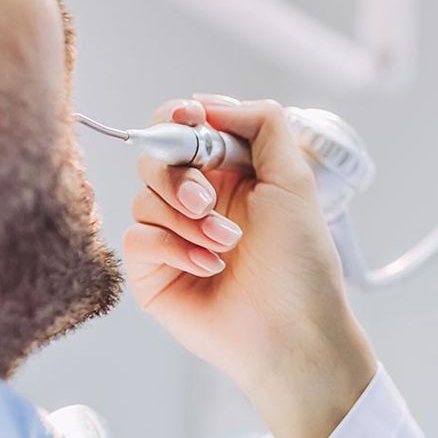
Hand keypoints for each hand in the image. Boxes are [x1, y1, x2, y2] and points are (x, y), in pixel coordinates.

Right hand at [122, 96, 375, 437]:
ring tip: (227, 245)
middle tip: (207, 200)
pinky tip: (208, 267)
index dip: (179, 117)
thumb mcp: (295, 180)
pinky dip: (173, 248)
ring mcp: (172, 237)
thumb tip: (212, 104)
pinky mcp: (152, 273)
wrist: (293, 332)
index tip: (189, 117)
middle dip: (180, 174)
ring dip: (187, 219)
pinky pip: (137, 239)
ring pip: (144, 197)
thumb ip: (263, 125)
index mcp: (230, 174)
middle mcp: (197, 201)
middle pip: (155, 157)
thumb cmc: (301, 264)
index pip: (185, 128)